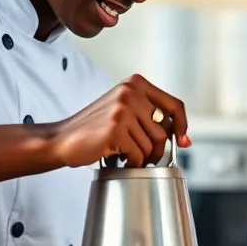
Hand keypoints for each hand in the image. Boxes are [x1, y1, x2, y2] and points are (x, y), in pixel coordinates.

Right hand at [49, 74, 190, 167]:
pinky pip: (138, 154)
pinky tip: (118, 158)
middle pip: (164, 130)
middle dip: (158, 149)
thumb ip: (151, 116)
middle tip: (144, 156)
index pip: (174, 105)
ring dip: (143, 157)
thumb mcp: (124, 110)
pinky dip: (131, 162)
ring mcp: (122, 110)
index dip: (182, 125)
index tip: (183, 140)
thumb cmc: (95, 129)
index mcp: (135, 83)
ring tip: (125, 154)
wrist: (62, 139)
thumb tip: (184, 138)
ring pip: (153, 144)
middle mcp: (130, 92)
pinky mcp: (115, 129)